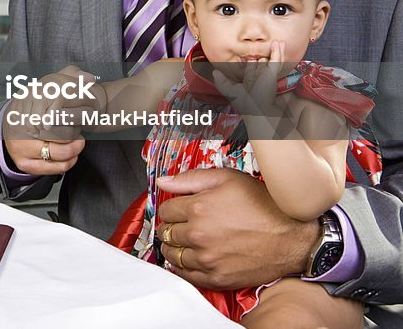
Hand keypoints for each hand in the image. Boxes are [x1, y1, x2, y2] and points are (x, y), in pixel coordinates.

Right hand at [2, 65, 98, 175]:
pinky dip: (67, 162)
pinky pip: (53, 168)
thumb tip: (89, 77)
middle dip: (74, 133)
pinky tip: (71, 155)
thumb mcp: (48, 85)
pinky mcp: (24, 164)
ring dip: (73, 149)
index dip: (71, 117)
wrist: (8, 126)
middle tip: (79, 130)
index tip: (81, 115)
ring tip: (78, 141)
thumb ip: (70, 76)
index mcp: (26, 106)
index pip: (54, 113)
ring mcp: (21, 148)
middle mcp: (21, 128)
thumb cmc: (34, 105)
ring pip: (57, 152)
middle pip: (58, 134)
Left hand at [155, 168, 319, 288]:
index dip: (170, 208)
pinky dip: (181, 268)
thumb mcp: (228, 179)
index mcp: (199, 208)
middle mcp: (200, 235)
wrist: (294, 238)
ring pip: (173, 254)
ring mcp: (208, 259)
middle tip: (179, 225)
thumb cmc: (265, 206)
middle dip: (171, 227)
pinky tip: (185, 261)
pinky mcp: (218, 278)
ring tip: (181, 242)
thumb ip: (190, 179)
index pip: (165, 210)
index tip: (177, 210)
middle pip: (167, 233)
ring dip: (173, 247)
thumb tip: (164, 182)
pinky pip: (187, 276)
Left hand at [212, 41, 284, 117]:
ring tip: (277, 41)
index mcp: (250, 79)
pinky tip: (279, 44)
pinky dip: (278, 51)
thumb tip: (214, 72)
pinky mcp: (272, 73)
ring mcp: (267, 74)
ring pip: (272, 59)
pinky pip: (277, 60)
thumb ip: (221, 81)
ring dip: (275, 50)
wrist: (256, 109)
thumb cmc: (244, 103)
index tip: (249, 54)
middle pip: (263, 62)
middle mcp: (260, 76)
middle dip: (264, 54)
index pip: (251, 68)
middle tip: (264, 45)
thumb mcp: (229, 90)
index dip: (251, 61)